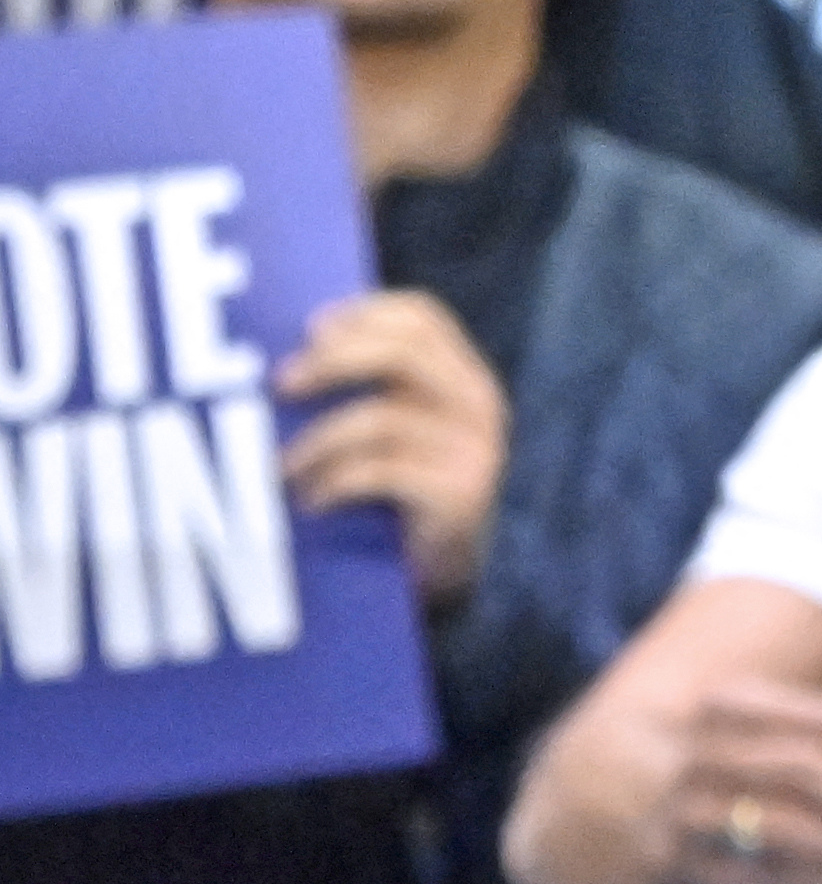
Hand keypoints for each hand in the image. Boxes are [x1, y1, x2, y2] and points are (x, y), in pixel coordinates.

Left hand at [275, 292, 507, 602]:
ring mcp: (475, 448)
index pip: (420, 316)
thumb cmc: (403, 495)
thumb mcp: (396, 431)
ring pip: (382, 416)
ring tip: (281, 468)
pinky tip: (312, 502)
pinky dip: (334, 484)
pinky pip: (381, 472)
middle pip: (404, 350)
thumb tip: (281, 360)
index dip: (362, 313)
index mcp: (463, 376)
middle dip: (332, 360)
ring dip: (316, 441)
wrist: (450, 570)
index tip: (307, 328)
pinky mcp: (460, 494)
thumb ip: (369, 390)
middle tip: (281, 384)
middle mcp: (479, 403)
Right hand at [500, 580, 821, 883]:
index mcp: (730, 707)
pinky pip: (746, 880)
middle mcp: (700, 756)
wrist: (594, 825)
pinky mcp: (672, 874)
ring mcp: (680, 818)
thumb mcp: (755, 735)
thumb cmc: (720, 773)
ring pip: (769, 825)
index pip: (819, 718)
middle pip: (798, 768)